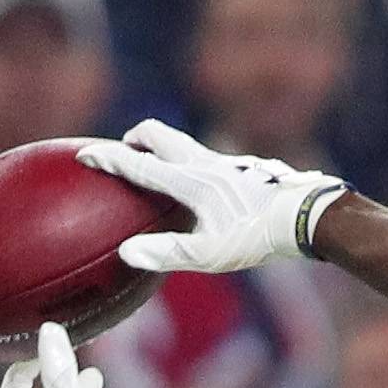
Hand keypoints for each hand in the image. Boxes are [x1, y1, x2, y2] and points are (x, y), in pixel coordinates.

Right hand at [87, 123, 347, 276]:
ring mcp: (223, 162)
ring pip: (182, 142)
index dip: (107, 158)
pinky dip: (188, 161)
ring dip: (162, 147)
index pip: (137, 163)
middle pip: (158, 134)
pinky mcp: (241, 169)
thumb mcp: (209, 254)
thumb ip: (166, 253)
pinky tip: (202, 189)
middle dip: (134, 139)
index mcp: (187, 180)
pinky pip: (203, 156)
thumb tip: (125, 253)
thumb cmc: (254, 237)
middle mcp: (201, 163)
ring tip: (157, 168)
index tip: (84, 154)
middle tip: (123, 153)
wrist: (303, 216)